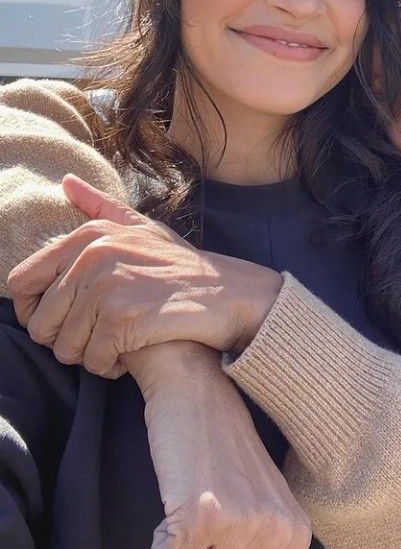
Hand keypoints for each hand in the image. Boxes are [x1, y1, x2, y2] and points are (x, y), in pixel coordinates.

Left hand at [7, 175, 281, 376]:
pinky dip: (111, 367)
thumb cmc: (184, 266)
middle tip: (101, 336)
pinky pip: (94, 362)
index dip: (37, 310)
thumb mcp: (143, 228)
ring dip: (90, 357)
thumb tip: (65, 182)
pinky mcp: (124, 318)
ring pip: (65, 348)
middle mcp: (93, 256)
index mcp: (89, 235)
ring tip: (119, 343)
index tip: (68, 318)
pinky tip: (132, 353)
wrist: (231, 295)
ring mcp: (108, 286)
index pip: (21, 284)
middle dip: (67, 340)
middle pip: (40, 325)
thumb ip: (100, 206)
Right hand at [125, 342, 310, 548]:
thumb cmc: (221, 445)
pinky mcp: (201, 517)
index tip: (220, 531)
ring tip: (192, 505)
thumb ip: (259, 542)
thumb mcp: (259, 500)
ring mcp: (242, 523)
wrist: (196, 391)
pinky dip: (161, 541)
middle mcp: (278, 531)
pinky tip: (175, 507)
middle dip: (206, 548)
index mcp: (296, 533)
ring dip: (184, 545)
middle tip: (204, 513)